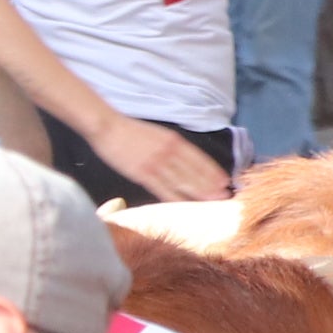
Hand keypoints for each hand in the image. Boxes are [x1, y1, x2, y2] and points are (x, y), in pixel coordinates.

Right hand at [95, 113, 231, 204]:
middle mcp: (169, 152)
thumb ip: (171, 146)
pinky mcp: (143, 174)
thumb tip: (185, 160)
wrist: (107, 127)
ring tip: (212, 202)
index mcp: (173, 140)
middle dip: (211, 185)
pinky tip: (185, 206)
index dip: (213, 171)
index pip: (200, 158)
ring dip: (199, 193)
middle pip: (195, 172)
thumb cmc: (129, 131)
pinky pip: (163, 190)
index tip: (225, 181)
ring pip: (183, 182)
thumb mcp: (157, 134)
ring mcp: (156, 163)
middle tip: (225, 196)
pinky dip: (176, 199)